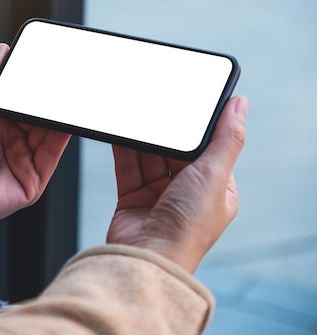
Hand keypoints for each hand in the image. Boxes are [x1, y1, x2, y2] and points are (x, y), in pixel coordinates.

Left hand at [0, 44, 70, 235]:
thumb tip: (2, 50)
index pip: (25, 107)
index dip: (37, 92)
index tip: (50, 73)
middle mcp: (11, 146)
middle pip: (40, 121)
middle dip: (52, 103)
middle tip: (65, 82)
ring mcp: (21, 166)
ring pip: (50, 137)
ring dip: (60, 118)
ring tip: (70, 97)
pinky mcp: (29, 184)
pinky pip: (50, 158)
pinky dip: (61, 139)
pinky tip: (66, 121)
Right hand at [106, 95, 247, 272]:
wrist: (147, 258)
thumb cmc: (187, 228)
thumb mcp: (214, 176)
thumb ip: (226, 139)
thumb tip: (240, 104)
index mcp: (215, 190)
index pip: (209, 149)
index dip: (199, 127)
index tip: (190, 103)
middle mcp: (187, 193)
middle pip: (175, 151)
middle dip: (167, 131)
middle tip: (158, 105)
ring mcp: (158, 196)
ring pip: (149, 156)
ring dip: (144, 138)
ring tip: (136, 114)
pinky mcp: (132, 198)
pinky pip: (127, 166)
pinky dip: (124, 149)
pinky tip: (121, 131)